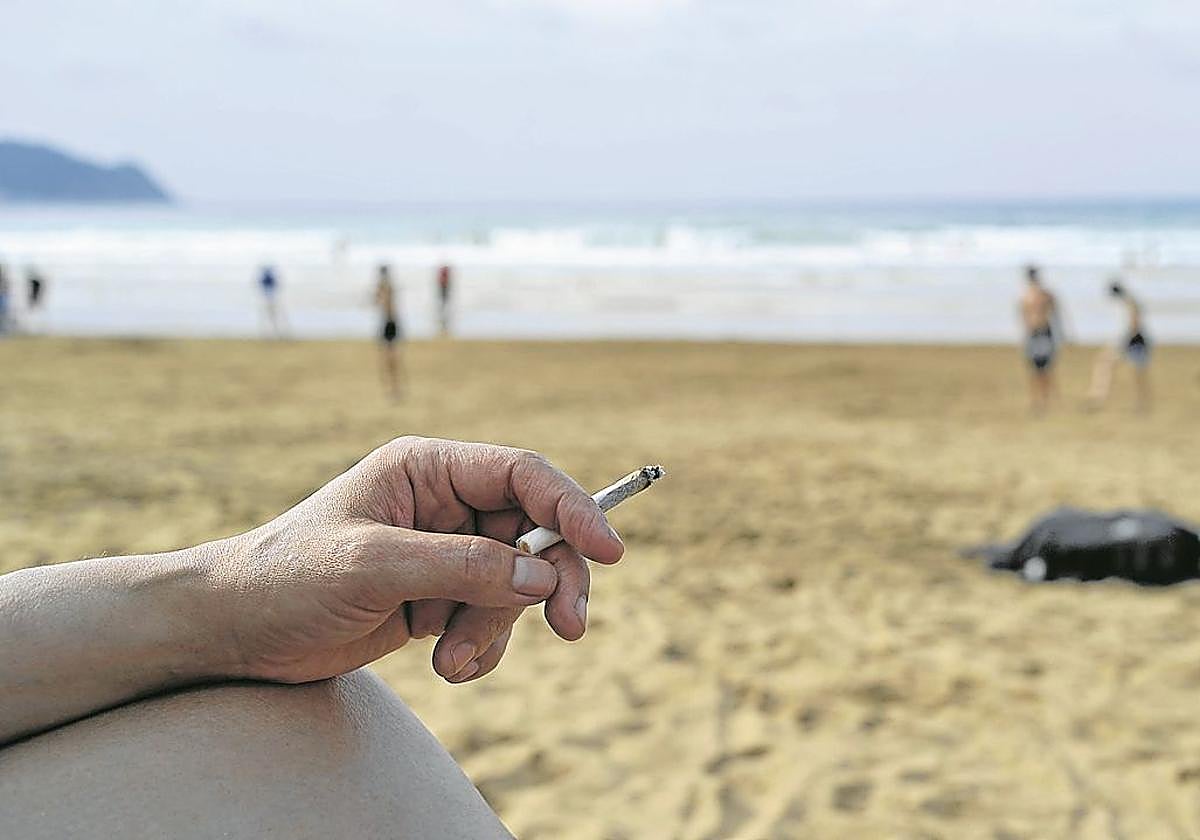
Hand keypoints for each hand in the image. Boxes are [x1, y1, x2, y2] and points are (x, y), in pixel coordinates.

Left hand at [213, 436, 623, 684]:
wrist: (236, 631)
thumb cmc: (287, 577)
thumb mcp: (373, 566)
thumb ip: (461, 566)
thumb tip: (541, 577)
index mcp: (429, 469)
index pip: (524, 475)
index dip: (574, 508)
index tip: (610, 551)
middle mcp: (445, 504)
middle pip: (536, 533)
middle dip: (550, 583)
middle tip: (569, 628)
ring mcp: (444, 552)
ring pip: (516, 585)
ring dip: (496, 628)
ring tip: (448, 659)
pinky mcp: (438, 597)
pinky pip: (492, 619)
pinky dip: (481, 647)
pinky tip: (446, 663)